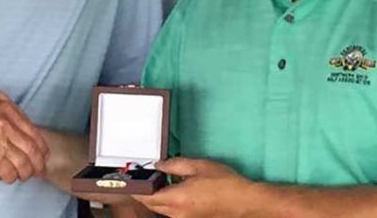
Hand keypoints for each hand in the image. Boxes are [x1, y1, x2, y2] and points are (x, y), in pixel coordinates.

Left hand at [132, 158, 253, 217]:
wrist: (245, 202)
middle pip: (151, 205)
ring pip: (162, 211)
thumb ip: (175, 164)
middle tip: (145, 177)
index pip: (146, 196)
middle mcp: (177, 214)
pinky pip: (173, 214)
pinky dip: (169, 203)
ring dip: (158, 198)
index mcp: (176, 199)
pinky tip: (178, 191)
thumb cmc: (225, 183)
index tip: (131, 179)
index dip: (136, 188)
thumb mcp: (199, 166)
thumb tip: (158, 165)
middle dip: (145, 192)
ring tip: (163, 181)